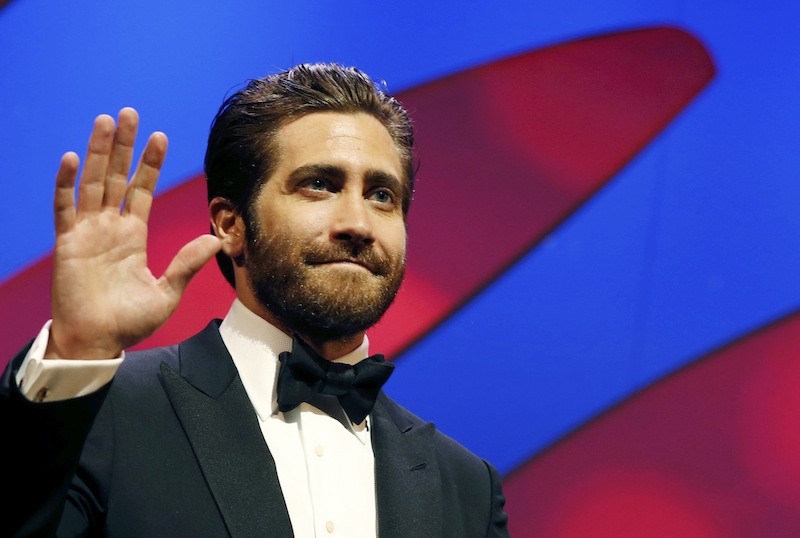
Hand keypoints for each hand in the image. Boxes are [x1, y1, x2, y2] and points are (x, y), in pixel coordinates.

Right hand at [46, 108, 221, 359]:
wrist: (98, 342)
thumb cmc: (130, 322)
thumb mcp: (167, 292)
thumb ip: (187, 264)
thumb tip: (216, 238)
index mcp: (133, 236)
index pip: (143, 190)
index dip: (150, 164)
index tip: (161, 136)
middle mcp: (110, 227)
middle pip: (117, 176)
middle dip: (123, 145)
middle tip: (129, 113)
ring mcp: (87, 232)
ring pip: (92, 183)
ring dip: (97, 152)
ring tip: (105, 121)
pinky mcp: (68, 244)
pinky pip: (64, 208)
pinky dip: (66, 183)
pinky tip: (71, 158)